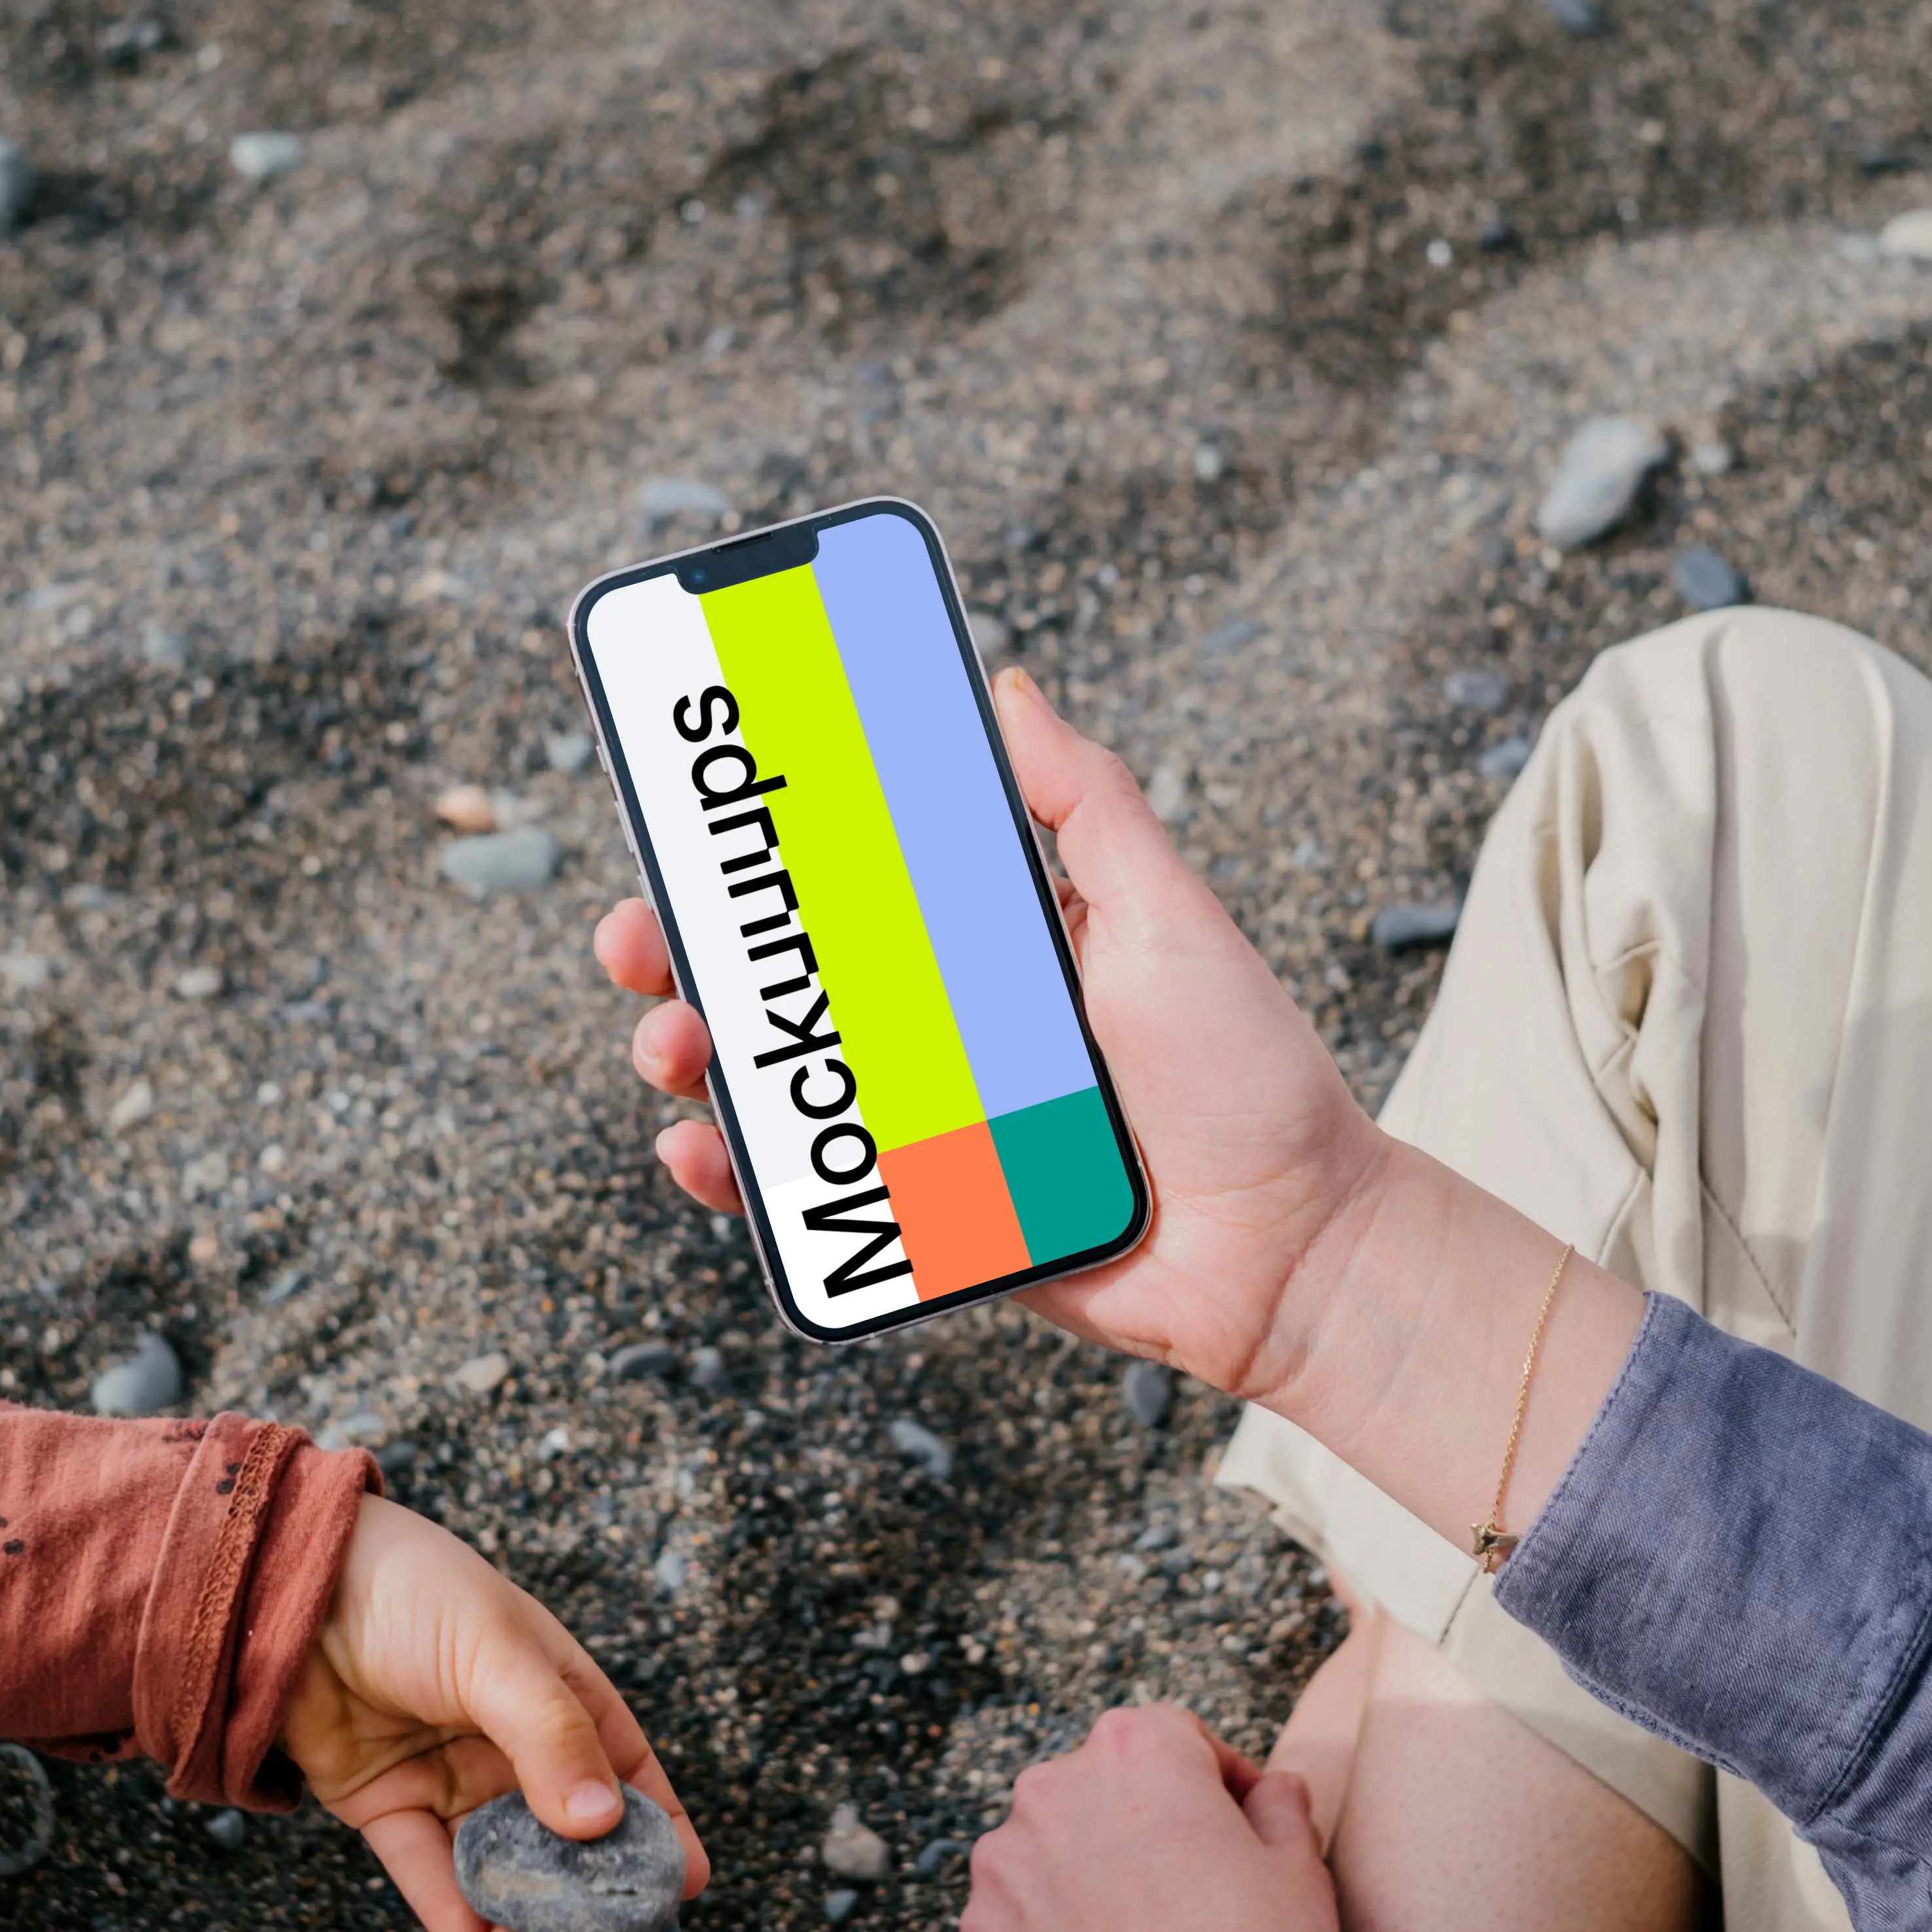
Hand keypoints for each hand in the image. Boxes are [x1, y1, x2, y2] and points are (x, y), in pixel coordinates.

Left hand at [281, 1493, 709, 1931]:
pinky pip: (425, 1867)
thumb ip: (548, 1735)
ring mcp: (448, 1776)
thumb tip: (602, 1821)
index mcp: (557, 1694)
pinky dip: (445, 1906)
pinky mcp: (385, 1803)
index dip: (657, 1828)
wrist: (290, 1585)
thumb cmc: (411, 1593)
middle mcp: (510, 1744)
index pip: (624, 1770)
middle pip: (560, 1838)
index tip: (681, 1889)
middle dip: (580, 1904)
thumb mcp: (496, 1653)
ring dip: (510, 1922)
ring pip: (494, 1866)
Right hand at [593, 665, 1386, 1412]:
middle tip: (638, 936)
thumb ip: (1088, 804)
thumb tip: (1009, 688)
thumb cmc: (1248, 1073)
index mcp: (987, 949)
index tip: (691, 820)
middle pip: (782, 985)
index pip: (847, 888)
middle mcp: (944, 1034)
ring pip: (775, 1086)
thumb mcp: (1166, 913)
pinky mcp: (928, 1224)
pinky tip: (699, 1149)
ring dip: (694, 1057)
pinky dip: (740, 1179)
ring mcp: (928, 1131)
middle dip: (687, 955)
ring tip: (670, 1044)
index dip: (759, 860)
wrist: (1293, 1243)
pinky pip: (813, 1201)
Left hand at [959, 1706, 1344, 1931]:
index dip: (1220, 1786)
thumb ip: (1281, 1808)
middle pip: (1105, 1787)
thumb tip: (1270, 1789)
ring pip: (1053, 1848)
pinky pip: (1019, 1915)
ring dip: (1091, 1874)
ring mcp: (1004, 1863)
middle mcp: (1055, 1787)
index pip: (1177, 1740)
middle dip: (1146, 1824)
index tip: (1242, 1834)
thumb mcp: (1301, 1872)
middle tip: (1193, 1891)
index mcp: (1139, 1748)